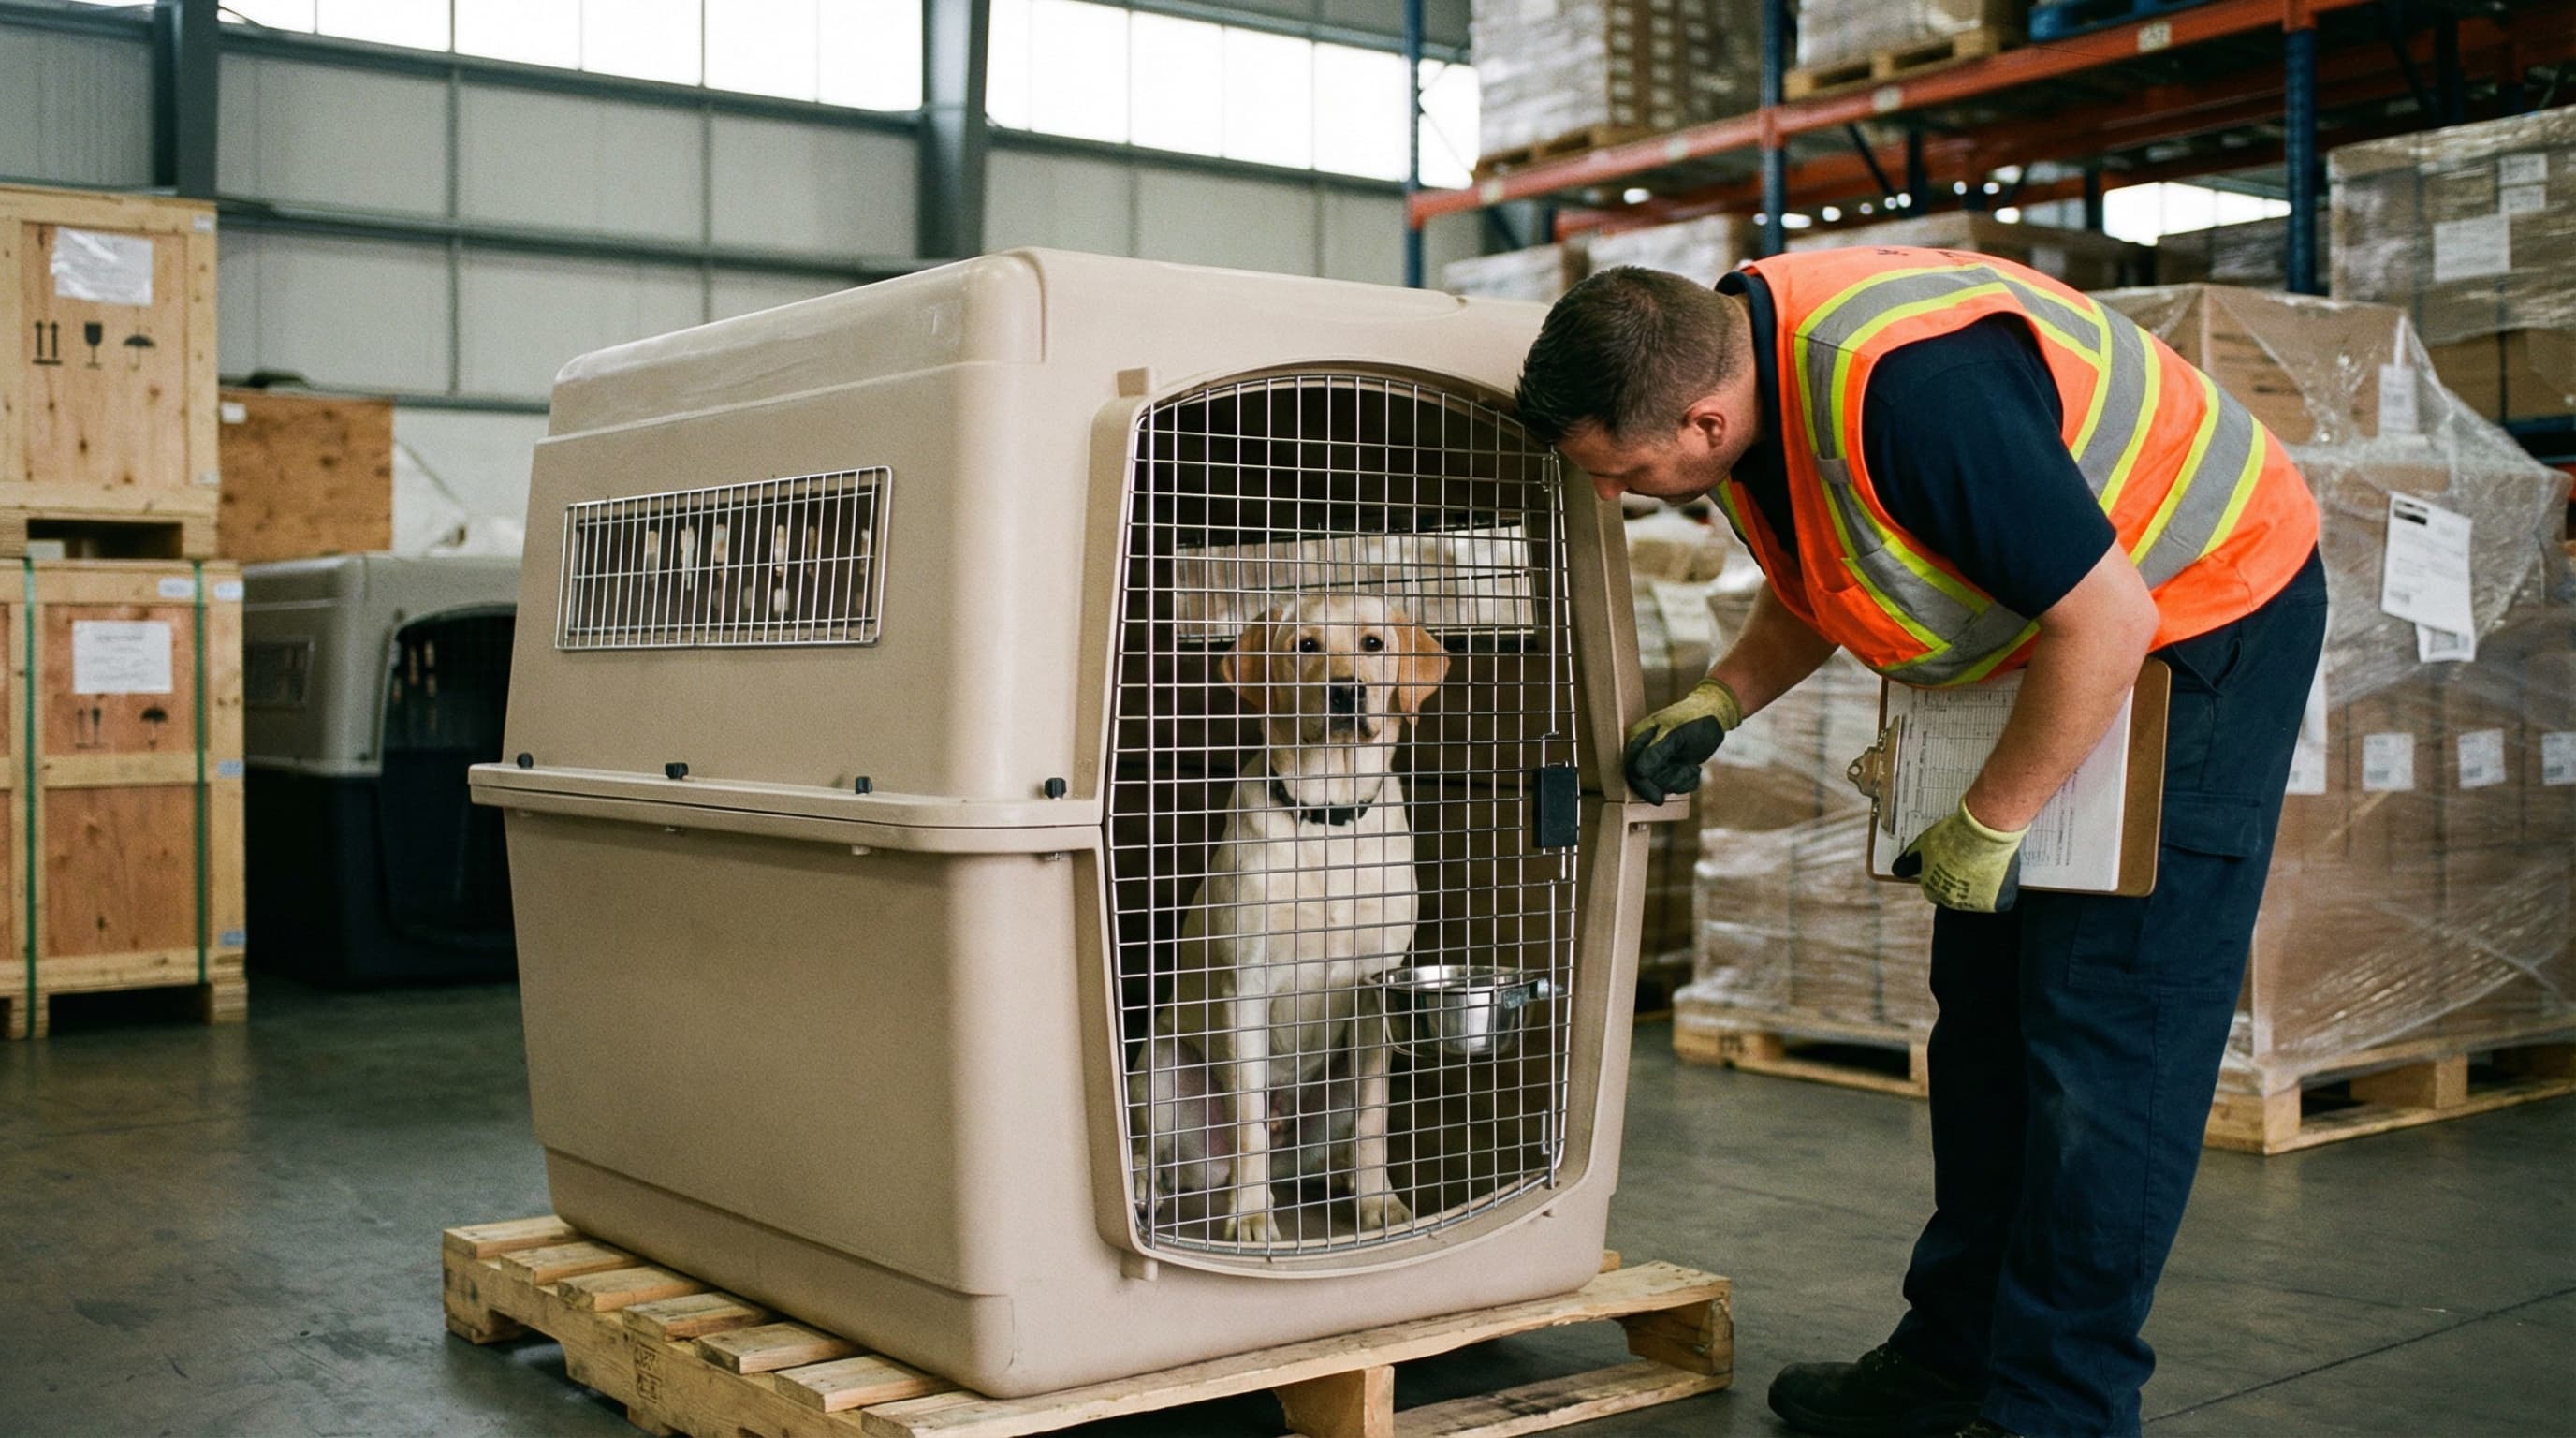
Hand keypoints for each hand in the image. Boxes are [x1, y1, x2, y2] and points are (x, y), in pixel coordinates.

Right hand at [1622, 677, 1742, 802]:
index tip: (1659, 799)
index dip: (1643, 785)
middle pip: (1647, 780)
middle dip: (1669, 780)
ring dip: (1680, 780)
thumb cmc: (1695, 719)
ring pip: (1662, 784)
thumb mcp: (1676, 735)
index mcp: (1639, 738)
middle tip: (1687, 771)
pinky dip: (1686, 781)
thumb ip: (1656, 753)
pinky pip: (1674, 784)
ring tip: (1692, 767)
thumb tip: (1638, 771)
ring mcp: (1658, 759)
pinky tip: (1694, 769)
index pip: (1632, 768)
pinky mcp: (1672, 766)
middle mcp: (1645, 750)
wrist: (1716, 714)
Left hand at [1892, 801, 2028, 911]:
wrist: (1984, 829)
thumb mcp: (1924, 843)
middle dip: (1960, 883)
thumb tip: (1897, 871)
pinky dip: (2001, 892)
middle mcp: (1951, 900)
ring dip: (1981, 889)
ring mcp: (1975, 903)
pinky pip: (2000, 902)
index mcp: (1931, 888)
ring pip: (1978, 901)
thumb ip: (1909, 860)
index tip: (1952, 867)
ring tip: (1986, 865)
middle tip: (1972, 863)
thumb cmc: (1954, 834)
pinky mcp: (1997, 902)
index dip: (1943, 877)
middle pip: (1955, 897)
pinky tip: (2000, 875)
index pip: (1933, 891)